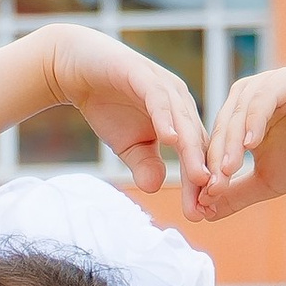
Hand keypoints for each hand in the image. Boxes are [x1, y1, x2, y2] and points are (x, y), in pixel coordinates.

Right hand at [39, 27, 211, 197]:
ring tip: (199, 177)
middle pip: (197, 141)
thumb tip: (156, 188)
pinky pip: (158, 99)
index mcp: (180, 117)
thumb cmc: (106, 106)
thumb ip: (145, 164)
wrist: (75, 70)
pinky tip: (170, 139)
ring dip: (192, 150)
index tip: (202, 215)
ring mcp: (163, 85)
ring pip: (183, 122)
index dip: (198, 186)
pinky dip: (165, 118)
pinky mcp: (143, 75)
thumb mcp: (127, 145)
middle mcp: (178, 100)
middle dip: (204, 174)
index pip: (195, 156)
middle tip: (209, 202)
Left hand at [190, 65, 285, 223]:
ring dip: (231, 142)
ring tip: (227, 170)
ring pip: (237, 113)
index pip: (213, 147)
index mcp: (237, 121)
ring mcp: (263, 87)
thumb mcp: (270, 180)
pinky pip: (262, 99)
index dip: (207, 174)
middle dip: (213, 161)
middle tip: (211, 188)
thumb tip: (206, 212)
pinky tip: (251, 144)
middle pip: (221, 130)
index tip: (201, 202)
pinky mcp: (283, 80)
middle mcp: (245, 101)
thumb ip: (238, 194)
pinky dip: (254, 120)